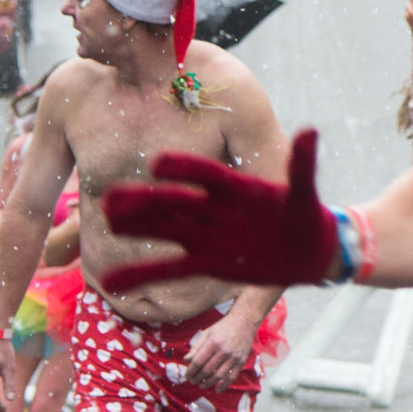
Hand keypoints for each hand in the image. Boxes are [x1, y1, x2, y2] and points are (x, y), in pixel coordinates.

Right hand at [101, 130, 339, 289]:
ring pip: (164, 229)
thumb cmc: (306, 216)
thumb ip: (303, 166)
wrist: (309, 250)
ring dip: (135, 226)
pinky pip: (170, 269)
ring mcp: (206, 235)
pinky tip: (108, 281)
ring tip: (102, 219)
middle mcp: (214, 208)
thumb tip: (310, 130)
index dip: (185, 169)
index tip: (158, 163)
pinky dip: (140, 273)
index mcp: (238, 188)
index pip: (207, 175)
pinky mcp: (205, 262)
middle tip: (109, 197)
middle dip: (144, 201)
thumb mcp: (305, 194)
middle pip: (174, 202)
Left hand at [183, 309, 260, 391]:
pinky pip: (232, 377)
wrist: (244, 322)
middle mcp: (223, 351)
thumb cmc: (223, 327)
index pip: (198, 361)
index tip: (187, 375)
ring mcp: (233, 357)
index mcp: (213, 342)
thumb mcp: (207, 333)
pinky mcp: (241, 362)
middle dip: (197, 378)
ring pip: (218, 376)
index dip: (191, 370)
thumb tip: (186, 360)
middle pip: (207, 370)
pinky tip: (217, 389)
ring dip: (208, 383)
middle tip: (193, 381)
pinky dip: (224, 386)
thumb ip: (196, 347)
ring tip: (202, 385)